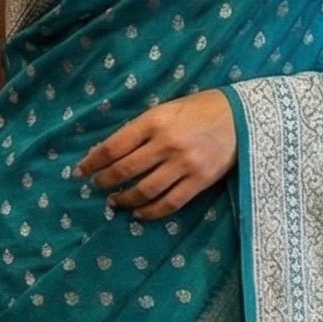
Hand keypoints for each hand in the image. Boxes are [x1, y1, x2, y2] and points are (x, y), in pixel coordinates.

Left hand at [77, 90, 237, 221]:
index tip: (81, 171)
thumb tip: (111, 152)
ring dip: (123, 199)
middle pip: (125, 170)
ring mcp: (184, 165)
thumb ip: (141, 129)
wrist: (241, 117)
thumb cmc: (199, 109)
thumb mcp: (166, 109)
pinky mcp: (199, 181)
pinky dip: (150, 212)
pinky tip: (138, 213)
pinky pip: (169, 203)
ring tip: (113, 202)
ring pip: (144, 190)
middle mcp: (166, 144)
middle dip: (104, 181)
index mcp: (154, 121)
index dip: (93, 162)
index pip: (113, 146)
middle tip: (95, 186)